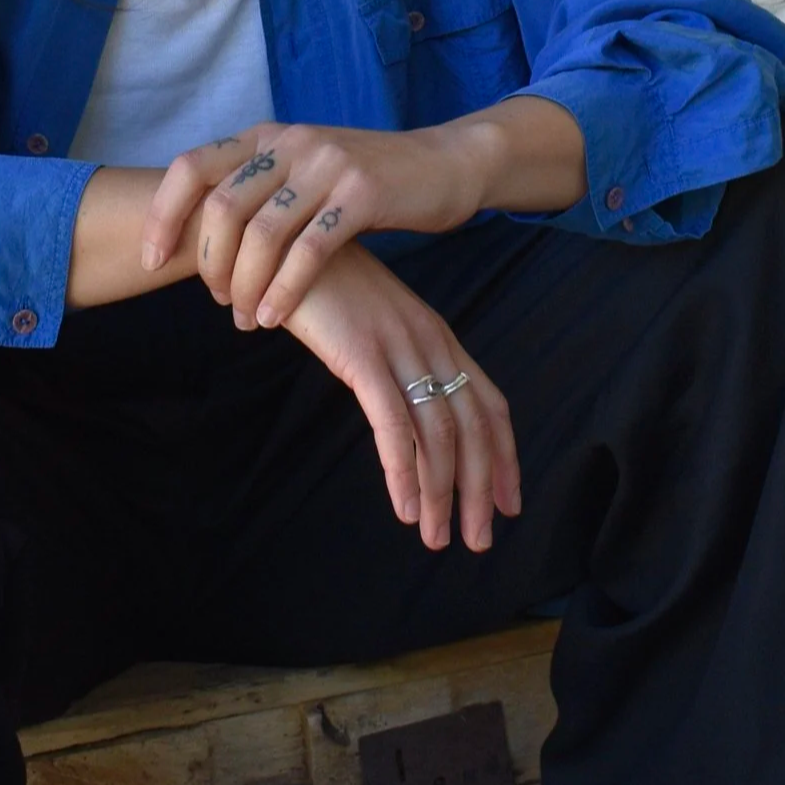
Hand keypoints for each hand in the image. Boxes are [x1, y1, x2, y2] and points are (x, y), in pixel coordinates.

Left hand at [143, 121, 488, 330]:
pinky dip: (286, 290)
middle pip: (222, 208)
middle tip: (220, 301)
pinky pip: (308, 250)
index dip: (163, 215)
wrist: (445, 165)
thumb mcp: (304, 170)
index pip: (191, 168)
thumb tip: (204, 236)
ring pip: (262, 234)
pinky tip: (279, 317)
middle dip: (210, 264)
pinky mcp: (362, 193)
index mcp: (266, 136)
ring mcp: (326, 165)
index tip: (150, 259)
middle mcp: (290, 142)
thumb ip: (259, 189)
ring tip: (250, 319)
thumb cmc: (366, 181)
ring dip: (248, 286)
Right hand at [279, 248, 519, 552]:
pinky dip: (404, 472)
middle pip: (473, 427)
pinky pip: (394, 424)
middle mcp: (429, 341)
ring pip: (438, 434)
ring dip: (442, 494)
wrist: (277, 244)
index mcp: (436, 335)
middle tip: (479, 540)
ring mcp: (398, 347)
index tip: (507, 503)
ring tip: (437, 538)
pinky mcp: (362, 356)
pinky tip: (406, 507)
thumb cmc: (317, 286)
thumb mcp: (369, 323)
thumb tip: (403, 407)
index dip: (503, 456)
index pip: (488, 402)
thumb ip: (391, 358)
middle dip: (480, 490)